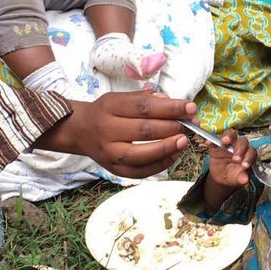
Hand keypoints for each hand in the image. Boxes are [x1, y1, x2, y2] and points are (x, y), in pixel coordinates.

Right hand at [42, 92, 197, 176]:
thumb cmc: (106, 112)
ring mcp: (109, 153)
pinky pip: (140, 172)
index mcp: (110, 107)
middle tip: (190, 124)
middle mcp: (106, 130)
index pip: (144, 107)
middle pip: (145, 130)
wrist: (80, 131)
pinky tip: (174, 155)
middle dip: (172, 127)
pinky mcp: (114, 170)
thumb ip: (145, 99)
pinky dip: (160, 165)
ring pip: (142, 154)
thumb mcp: (120, 98)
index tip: (191, 108)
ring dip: (167, 148)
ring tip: (184, 141)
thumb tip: (171, 102)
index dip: (170, 108)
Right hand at [207, 131, 255, 187]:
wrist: (221, 176)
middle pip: (243, 141)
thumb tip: (245, 180)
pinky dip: (211, 139)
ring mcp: (228, 144)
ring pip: (231, 134)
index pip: (252, 152)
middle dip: (240, 149)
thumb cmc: (233, 176)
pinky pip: (214, 139)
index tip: (244, 165)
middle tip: (235, 159)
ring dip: (228, 136)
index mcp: (248, 155)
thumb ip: (241, 178)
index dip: (249, 157)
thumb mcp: (236, 179)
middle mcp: (240, 147)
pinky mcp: (217, 144)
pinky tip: (208, 143)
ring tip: (224, 141)